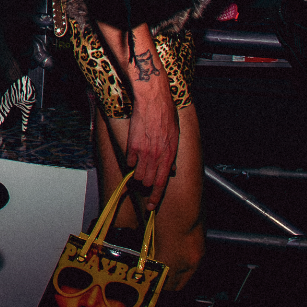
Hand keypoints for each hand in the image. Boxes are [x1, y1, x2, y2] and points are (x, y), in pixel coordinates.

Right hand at [121, 81, 178, 209]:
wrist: (153, 100)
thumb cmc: (167, 115)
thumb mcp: (176, 136)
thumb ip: (172, 155)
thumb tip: (172, 170)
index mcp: (169, 155)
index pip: (162, 183)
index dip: (156, 197)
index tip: (151, 207)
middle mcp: (157, 156)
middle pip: (148, 182)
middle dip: (146, 185)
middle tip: (145, 181)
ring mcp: (144, 151)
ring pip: (137, 175)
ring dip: (138, 174)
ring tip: (140, 168)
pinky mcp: (132, 145)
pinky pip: (129, 161)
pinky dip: (131, 161)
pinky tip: (134, 155)